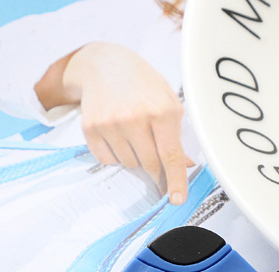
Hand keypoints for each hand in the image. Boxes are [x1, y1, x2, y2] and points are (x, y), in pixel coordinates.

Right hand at [37, 42, 191, 203]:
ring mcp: (111, 124)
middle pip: (150, 166)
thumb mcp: (167, 101)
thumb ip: (177, 135)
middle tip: (156, 165)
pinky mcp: (91, 129)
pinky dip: (114, 153)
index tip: (177, 200)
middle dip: (156, 170)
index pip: (171, 156)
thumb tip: (187, 166)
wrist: (103, 64)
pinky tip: (116, 132)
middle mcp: (135, 118)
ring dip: (134, 156)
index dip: (175, 181)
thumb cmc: (141, 84)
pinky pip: (108, 160)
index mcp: (160, 111)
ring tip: (132, 131)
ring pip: (129, 164)